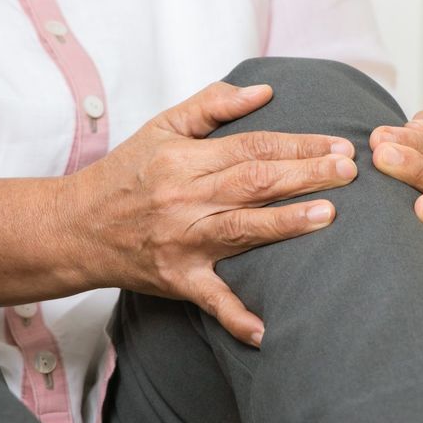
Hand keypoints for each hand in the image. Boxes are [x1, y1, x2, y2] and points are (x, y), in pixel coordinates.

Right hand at [65, 82, 357, 346]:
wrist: (73, 227)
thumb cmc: (126, 173)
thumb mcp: (162, 127)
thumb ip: (214, 105)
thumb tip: (265, 91)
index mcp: (186, 160)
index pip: (253, 147)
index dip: (298, 144)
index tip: (338, 145)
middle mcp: (186, 199)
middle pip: (254, 183)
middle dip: (305, 175)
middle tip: (349, 171)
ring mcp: (182, 241)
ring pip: (241, 230)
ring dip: (286, 224)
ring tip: (329, 215)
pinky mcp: (176, 279)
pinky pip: (210, 300)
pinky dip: (236, 317)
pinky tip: (266, 330)